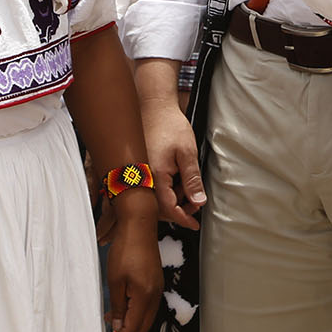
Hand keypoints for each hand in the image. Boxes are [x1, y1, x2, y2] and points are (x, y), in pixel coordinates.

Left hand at [101, 191, 162, 331]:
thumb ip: (117, 306)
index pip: (132, 329)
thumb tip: (116, 327)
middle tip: (107, 327)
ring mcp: (157, 288)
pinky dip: (135, 309)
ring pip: (145, 316)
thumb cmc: (125, 249)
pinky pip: (147, 304)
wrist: (139, 225)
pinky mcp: (155, 281)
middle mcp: (155, 295)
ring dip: (130, 320)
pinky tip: (121, 301)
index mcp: (144, 297)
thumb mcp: (115, 280)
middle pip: (142, 327)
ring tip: (110, 313)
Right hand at [142, 96, 205, 228]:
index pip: (168, 208)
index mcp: (154, 175)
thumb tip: (198, 202)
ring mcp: (134, 174)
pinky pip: (143, 190)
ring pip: (150, 201)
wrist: (153, 106)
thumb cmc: (170, 125)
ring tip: (185, 190)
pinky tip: (169, 184)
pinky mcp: (133, 169)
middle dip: (177, 210)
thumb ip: (192, 180)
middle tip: (194, 204)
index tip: (194, 224)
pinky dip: (158, 193)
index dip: (183, 218)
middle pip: (157, 209)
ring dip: (168, 202)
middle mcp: (140, 177)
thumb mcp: (188, 152)